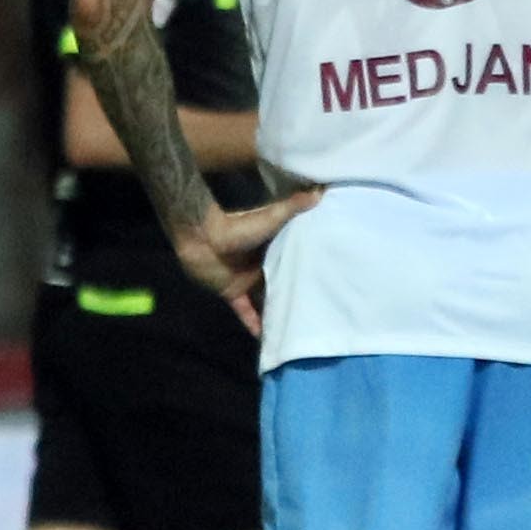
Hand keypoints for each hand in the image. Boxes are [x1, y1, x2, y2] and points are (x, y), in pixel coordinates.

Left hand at [170, 188, 322, 335]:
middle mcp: (262, 266)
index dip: (307, 269)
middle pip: (281, 283)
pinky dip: (254, 324)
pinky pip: (245, 312)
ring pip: (266, 301)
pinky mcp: (232, 292)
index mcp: (272, 248)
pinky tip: (266, 339)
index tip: (327, 280)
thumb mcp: (272, 216)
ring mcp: (247, 280)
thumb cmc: (239, 227)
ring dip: (277, 313)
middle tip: (318, 312)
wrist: (204, 238)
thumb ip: (294, 205)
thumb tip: (321, 190)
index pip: (294, 260)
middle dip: (295, 295)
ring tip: (298, 329)